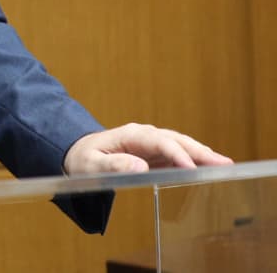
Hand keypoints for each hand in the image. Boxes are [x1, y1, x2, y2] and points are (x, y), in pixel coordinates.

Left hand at [64, 123, 232, 175]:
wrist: (78, 152)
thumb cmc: (83, 159)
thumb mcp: (91, 165)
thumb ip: (113, 165)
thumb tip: (140, 167)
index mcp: (130, 135)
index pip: (159, 142)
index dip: (176, 154)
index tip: (191, 168)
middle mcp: (144, 135)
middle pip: (176, 141)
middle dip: (200, 151)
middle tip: (224, 164)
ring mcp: (151, 142)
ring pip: (181, 145)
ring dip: (202, 154)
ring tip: (224, 166)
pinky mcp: (154, 152)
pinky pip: (178, 154)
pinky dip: (194, 159)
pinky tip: (209, 168)